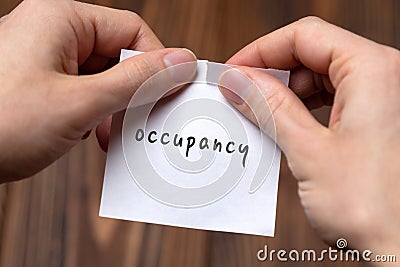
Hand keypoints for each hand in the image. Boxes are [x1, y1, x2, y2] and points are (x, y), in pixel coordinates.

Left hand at [0, 0, 196, 181]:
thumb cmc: (0, 124)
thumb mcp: (82, 102)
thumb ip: (137, 81)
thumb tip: (181, 62)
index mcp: (61, 19)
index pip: (131, 31)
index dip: (157, 62)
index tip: (172, 92)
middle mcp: (54, 32)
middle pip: (118, 54)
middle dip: (133, 91)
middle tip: (141, 120)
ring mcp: (45, 58)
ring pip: (103, 76)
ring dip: (114, 107)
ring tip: (109, 133)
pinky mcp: (41, 81)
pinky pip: (84, 90)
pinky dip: (96, 113)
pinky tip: (92, 135)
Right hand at [219, 16, 399, 260]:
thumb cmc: (376, 209)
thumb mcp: (309, 151)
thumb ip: (270, 108)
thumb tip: (238, 81)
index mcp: (374, 70)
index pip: (305, 36)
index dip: (261, 51)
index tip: (234, 72)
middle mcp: (385, 77)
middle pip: (313, 54)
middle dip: (271, 74)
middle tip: (239, 97)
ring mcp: (383, 99)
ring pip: (321, 78)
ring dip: (285, 94)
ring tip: (257, 117)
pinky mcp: (378, 120)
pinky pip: (332, 100)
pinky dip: (303, 110)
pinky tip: (284, 129)